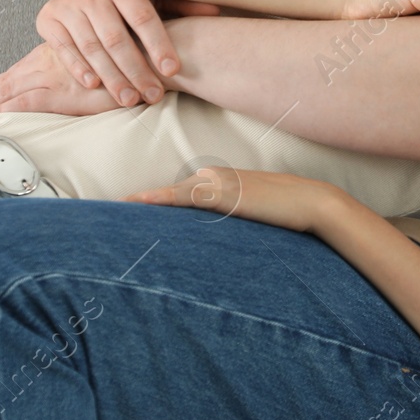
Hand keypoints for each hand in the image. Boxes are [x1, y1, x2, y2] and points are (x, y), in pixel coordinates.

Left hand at [0, 42, 123, 114]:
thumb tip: (86, 83)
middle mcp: (47, 63)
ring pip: (7, 90)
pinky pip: (23, 102)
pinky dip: (2, 109)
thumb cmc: (132, 60)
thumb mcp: (105, 66)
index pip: (18, 73)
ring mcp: (51, 76)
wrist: (147, 55)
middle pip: (6, 82)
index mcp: (54, 57)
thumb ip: (87, 72)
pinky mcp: (61, 91)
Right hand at [38, 0, 220, 107]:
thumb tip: (217, 10)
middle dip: (136, 71)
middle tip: (153, 96)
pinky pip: (64, 47)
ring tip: (129, 100)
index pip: (144, 17)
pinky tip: (93, 86)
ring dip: (111, 77)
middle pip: (117, 38)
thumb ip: (180, 3)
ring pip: (92, 47)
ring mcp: (69, 6)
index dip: (159, 44)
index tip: (173, 70)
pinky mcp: (49, 19)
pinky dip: (78, 67)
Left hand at [126, 165, 345, 235]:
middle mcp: (213, 177)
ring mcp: (218, 183)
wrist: (311, 202)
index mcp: (218, 181)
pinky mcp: (224, 194)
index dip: (152, 203)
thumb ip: (232, 221)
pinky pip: (184, 196)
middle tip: (108, 215)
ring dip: (143, 202)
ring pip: (171, 193)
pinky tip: (139, 202)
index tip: (126, 212)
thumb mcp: (254, 214)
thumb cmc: (286, 212)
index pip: (177, 193)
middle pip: (169, 193)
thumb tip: (218, 243)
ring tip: (113, 211)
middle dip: (141, 204)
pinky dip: (160, 198)